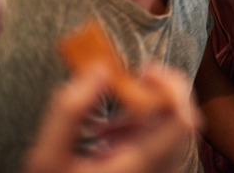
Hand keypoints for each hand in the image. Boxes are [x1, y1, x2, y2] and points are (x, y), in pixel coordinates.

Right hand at [22, 64, 199, 172]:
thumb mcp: (47, 158)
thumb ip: (70, 111)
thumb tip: (100, 70)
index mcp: (142, 166)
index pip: (183, 120)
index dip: (171, 88)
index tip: (143, 71)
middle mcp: (161, 172)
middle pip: (185, 120)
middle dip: (162, 91)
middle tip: (134, 79)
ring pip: (174, 130)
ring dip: (148, 112)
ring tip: (108, 117)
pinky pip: (161, 144)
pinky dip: (140, 130)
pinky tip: (106, 135)